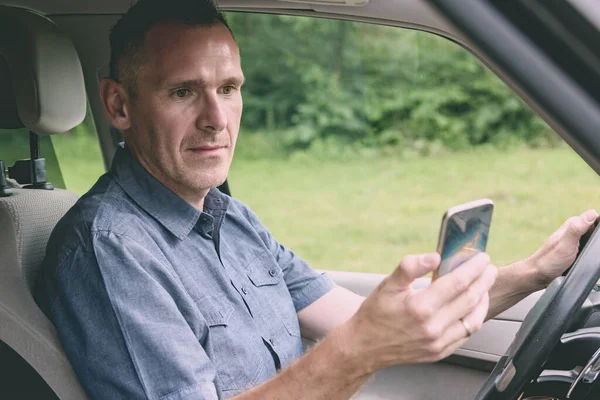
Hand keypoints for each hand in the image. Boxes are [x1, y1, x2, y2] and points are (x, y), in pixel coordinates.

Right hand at [343, 252, 496, 371]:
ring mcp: (438, 343)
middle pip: (470, 300)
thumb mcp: (388, 284)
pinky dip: (473, 317)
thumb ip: (410, 267)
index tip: (482, 258)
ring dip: (482, 300)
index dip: (473, 268)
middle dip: (483, 281)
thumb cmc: (376, 313)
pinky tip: (472, 307)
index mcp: (420, 307)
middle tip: (488, 268)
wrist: (365, 345)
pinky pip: (465, 334)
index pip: (457, 283)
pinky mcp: (440, 352)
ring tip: (483, 286)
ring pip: (473, 319)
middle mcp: (432, 327)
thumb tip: (435, 256)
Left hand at [527, 209, 597, 286]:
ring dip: (593, 247)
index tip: (595, 241)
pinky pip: (588, 248)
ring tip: (585, 254)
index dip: (599, 228)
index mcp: (573, 224)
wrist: (539, 275)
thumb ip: (577, 229)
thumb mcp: (565, 244)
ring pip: (591, 240)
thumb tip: (591, 213)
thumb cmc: (550, 260)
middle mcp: (574, 230)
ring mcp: (574, 240)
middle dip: (596, 239)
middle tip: (587, 250)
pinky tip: (586, 257)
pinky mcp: (575, 249)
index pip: (594, 218)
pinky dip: (590, 252)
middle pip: (594, 230)